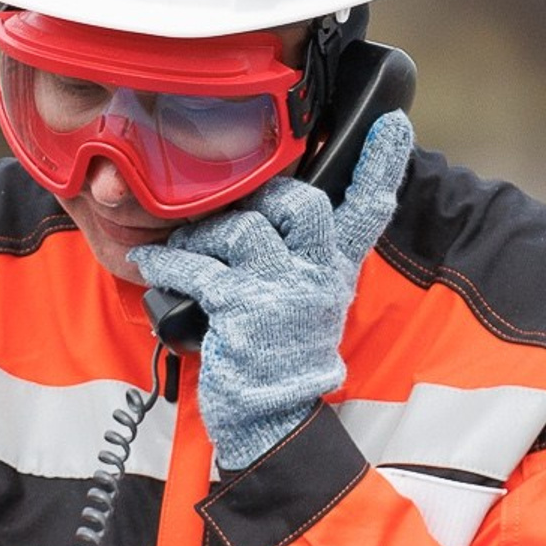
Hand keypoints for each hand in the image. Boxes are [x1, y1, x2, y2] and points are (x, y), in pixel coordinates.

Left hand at [131, 112, 411, 470]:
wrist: (271, 420)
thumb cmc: (281, 359)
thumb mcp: (307, 305)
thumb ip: (302, 261)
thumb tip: (268, 213)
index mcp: (334, 271)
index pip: (368, 211)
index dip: (382, 166)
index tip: (394, 124)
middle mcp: (316, 276)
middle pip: (304, 203)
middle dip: (267, 195)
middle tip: (240, 213)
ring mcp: (281, 292)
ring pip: (246, 227)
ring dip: (206, 231)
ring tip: (186, 243)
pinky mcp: (243, 310)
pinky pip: (200, 267)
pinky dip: (168, 261)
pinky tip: (151, 261)